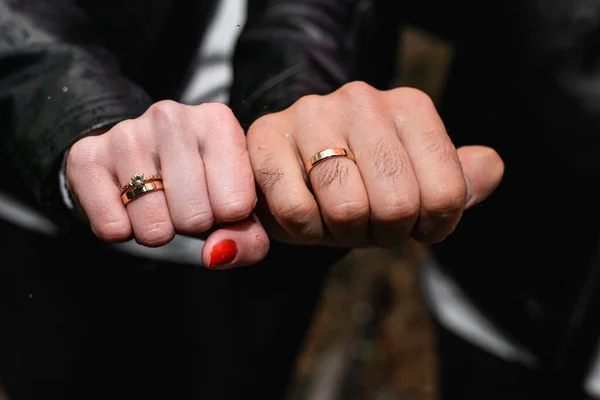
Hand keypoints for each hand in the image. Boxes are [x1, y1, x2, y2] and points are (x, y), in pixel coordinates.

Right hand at [66, 100, 268, 267]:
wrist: (141, 156)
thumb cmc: (202, 182)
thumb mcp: (238, 206)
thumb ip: (249, 239)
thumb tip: (216, 253)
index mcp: (218, 122)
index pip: (235, 205)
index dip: (227, 219)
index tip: (218, 200)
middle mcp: (171, 117)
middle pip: (194, 218)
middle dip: (191, 226)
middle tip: (184, 204)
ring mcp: (126, 134)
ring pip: (153, 227)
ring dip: (158, 231)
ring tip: (158, 203)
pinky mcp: (87, 156)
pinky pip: (112, 228)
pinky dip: (123, 231)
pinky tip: (127, 205)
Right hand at [246, 82, 503, 246]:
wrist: (296, 164)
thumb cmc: (361, 180)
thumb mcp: (415, 181)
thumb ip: (458, 178)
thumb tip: (489, 168)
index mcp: (410, 107)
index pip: (446, 194)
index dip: (430, 227)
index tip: (413, 225)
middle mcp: (362, 99)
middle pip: (397, 204)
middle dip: (384, 233)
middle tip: (369, 224)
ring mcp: (311, 113)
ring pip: (346, 208)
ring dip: (343, 234)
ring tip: (336, 219)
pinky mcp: (266, 138)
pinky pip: (297, 211)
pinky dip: (305, 231)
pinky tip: (305, 213)